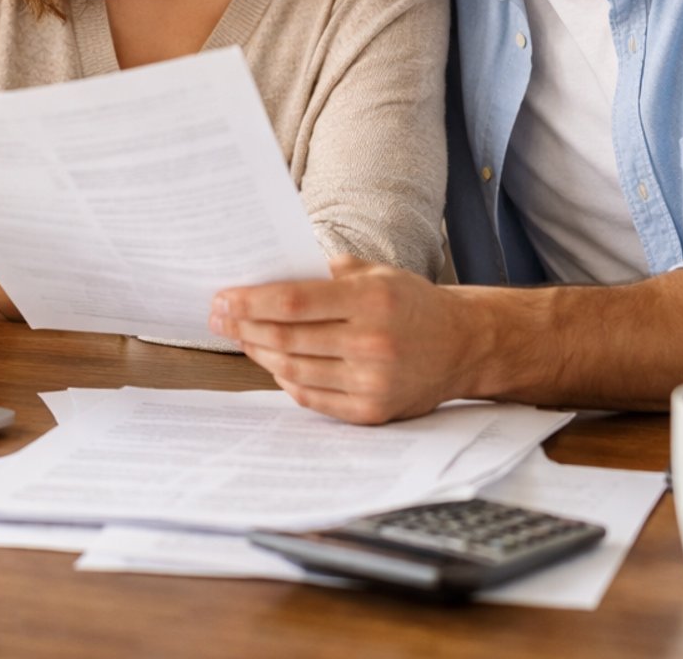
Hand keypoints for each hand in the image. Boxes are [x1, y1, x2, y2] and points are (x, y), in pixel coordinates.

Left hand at [209, 256, 456, 424]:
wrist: (464, 345)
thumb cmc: (411, 303)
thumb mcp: (375, 272)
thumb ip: (323, 272)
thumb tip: (266, 276)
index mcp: (371, 300)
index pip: (293, 302)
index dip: (250, 302)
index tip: (222, 298)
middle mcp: (372, 343)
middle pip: (286, 338)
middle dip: (243, 327)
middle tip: (218, 318)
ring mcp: (372, 382)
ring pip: (293, 370)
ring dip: (259, 353)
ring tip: (242, 337)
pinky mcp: (372, 411)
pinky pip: (311, 397)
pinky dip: (285, 380)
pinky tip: (275, 362)